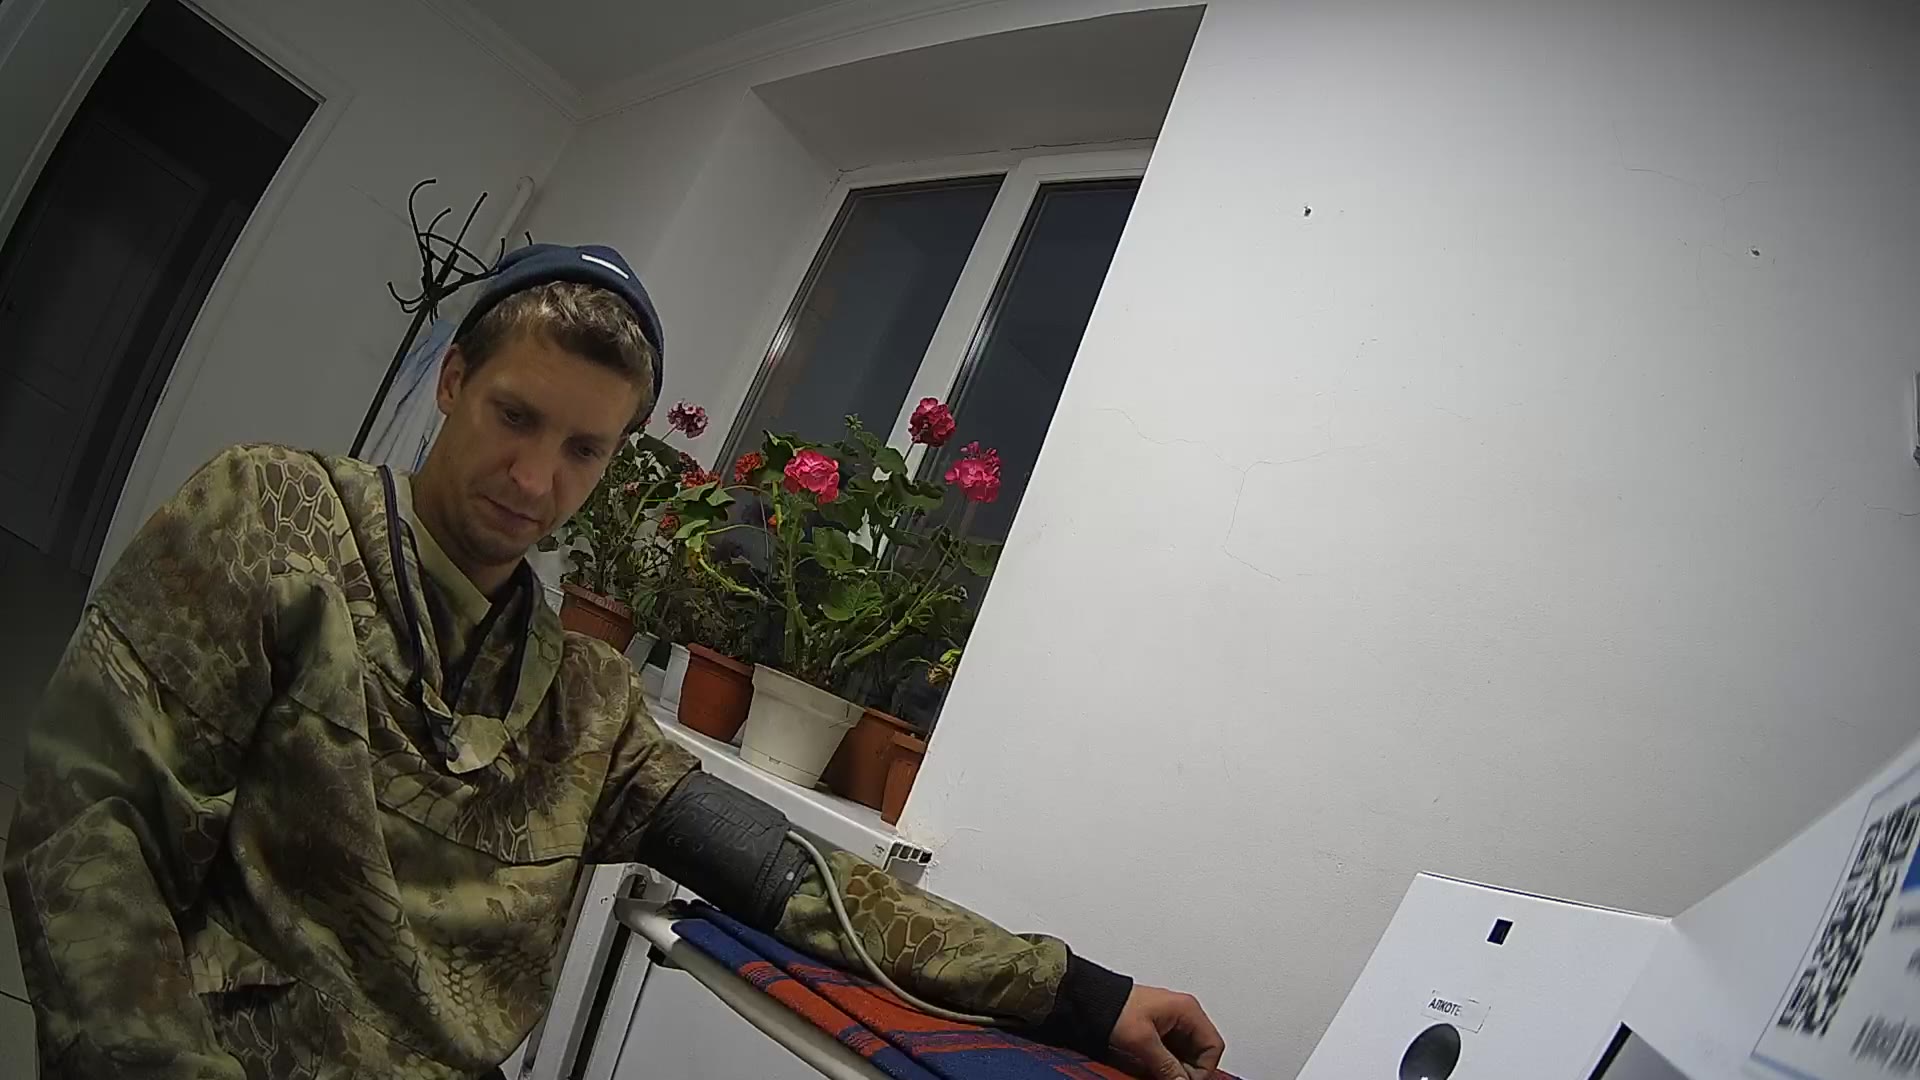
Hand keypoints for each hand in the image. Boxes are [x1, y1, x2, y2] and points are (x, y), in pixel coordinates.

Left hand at [1108, 984, 1225, 1079]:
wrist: (1090, 999)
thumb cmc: (1114, 1007)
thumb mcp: (1142, 1041)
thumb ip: (1166, 1065)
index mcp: (1187, 1010)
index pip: (1213, 1046)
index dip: (1203, 1068)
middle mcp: (1183, 1015)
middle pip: (1200, 1052)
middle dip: (1187, 1070)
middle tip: (1170, 1078)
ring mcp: (1171, 1024)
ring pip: (1186, 1055)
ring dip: (1175, 1068)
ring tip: (1157, 1073)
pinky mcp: (1159, 1032)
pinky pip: (1171, 1054)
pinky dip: (1165, 1064)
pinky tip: (1151, 1068)